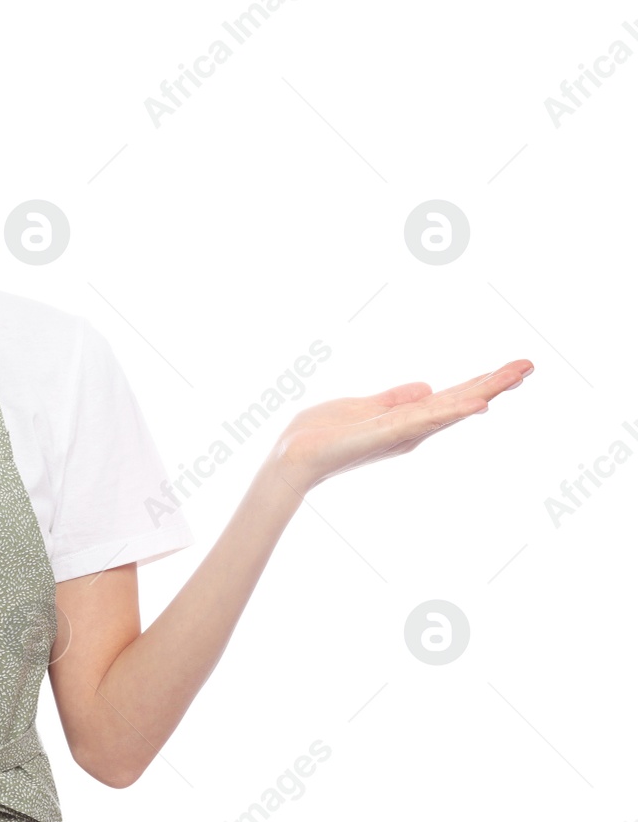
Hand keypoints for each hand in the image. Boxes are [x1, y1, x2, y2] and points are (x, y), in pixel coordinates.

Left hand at [269, 358, 533, 491]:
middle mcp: (411, 429)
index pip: (453, 397)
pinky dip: (450, 413)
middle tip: (530, 365)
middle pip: (460, 402)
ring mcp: (401, 433)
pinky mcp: (384, 435)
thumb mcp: (363, 407)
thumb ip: (395, 400)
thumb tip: (427, 388)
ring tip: (514, 376)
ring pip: (450, 409)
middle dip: (495, 383)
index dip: (483, 383)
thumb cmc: (321, 434)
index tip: (515, 367)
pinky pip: (422, 421)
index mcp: (407, 420)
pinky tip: (477, 404)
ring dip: (483, 391)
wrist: (292, 456)